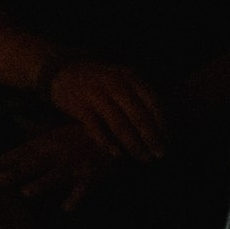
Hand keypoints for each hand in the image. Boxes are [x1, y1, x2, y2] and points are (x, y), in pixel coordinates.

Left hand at [0, 121, 114, 210]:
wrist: (112, 131)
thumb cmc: (77, 136)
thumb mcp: (51, 137)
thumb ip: (30, 147)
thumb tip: (6, 160)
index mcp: (43, 143)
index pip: (17, 154)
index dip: (0, 162)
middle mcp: (55, 152)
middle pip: (32, 164)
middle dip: (16, 172)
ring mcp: (73, 163)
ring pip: (55, 175)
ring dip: (41, 184)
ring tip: (27, 193)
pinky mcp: (92, 173)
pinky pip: (84, 187)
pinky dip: (76, 197)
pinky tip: (67, 209)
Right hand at [44, 58, 165, 160]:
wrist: (61, 71)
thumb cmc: (100, 81)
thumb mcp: (122, 79)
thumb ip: (139, 97)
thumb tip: (161, 128)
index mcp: (130, 77)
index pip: (153, 103)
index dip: (162, 124)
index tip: (168, 141)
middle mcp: (115, 84)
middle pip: (138, 116)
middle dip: (150, 138)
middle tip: (158, 155)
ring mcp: (95, 94)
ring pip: (119, 124)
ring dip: (133, 144)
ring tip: (141, 157)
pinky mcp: (79, 105)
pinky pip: (95, 127)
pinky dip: (106, 142)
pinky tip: (116, 153)